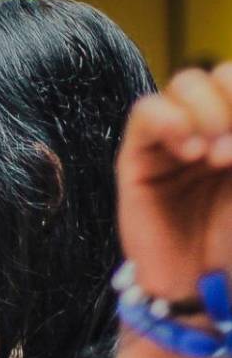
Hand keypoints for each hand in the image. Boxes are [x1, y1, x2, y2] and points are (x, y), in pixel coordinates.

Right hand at [117, 63, 231, 297]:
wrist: (199, 282)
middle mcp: (210, 126)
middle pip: (221, 75)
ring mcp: (173, 138)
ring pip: (185, 83)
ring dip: (208, 112)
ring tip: (213, 157)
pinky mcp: (137, 155)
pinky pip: (145, 112)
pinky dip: (169, 121)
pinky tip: (189, 152)